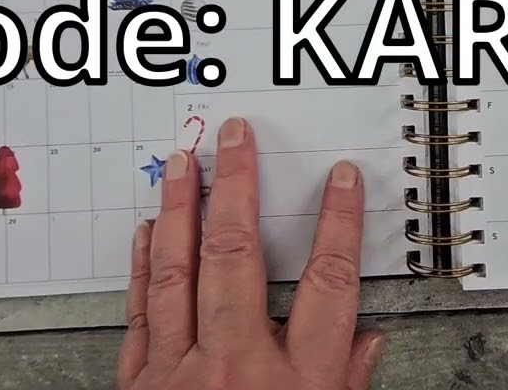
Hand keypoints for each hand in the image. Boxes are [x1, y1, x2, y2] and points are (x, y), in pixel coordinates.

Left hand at [117, 117, 384, 389]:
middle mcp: (235, 368)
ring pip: (176, 274)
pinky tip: (147, 234)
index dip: (339, 224)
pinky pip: (141, 314)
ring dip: (180, 211)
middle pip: (237, 258)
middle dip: (237, 188)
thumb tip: (367, 342)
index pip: (328, 284)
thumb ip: (346, 381)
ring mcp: (181, 374)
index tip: (341, 181)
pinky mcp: (140, 386)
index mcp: (295, 383)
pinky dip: (143, 269)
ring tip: (184, 167)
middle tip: (235, 141)